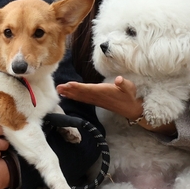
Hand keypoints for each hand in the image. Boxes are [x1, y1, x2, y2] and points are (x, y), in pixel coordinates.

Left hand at [58, 77, 174, 134]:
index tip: (69, 84)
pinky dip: (75, 97)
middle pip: (82, 93)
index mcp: (104, 91)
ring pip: (81, 96)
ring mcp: (96, 99)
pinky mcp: (96, 101)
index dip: (79, 87)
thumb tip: (119, 80)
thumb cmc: (130, 96)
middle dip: (70, 90)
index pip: (89, 88)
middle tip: (58, 88)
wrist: (131, 109)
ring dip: (70, 93)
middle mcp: (98, 96)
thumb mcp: (129, 87)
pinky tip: (68, 95)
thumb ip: (123, 83)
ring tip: (59, 90)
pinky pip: (83, 99)